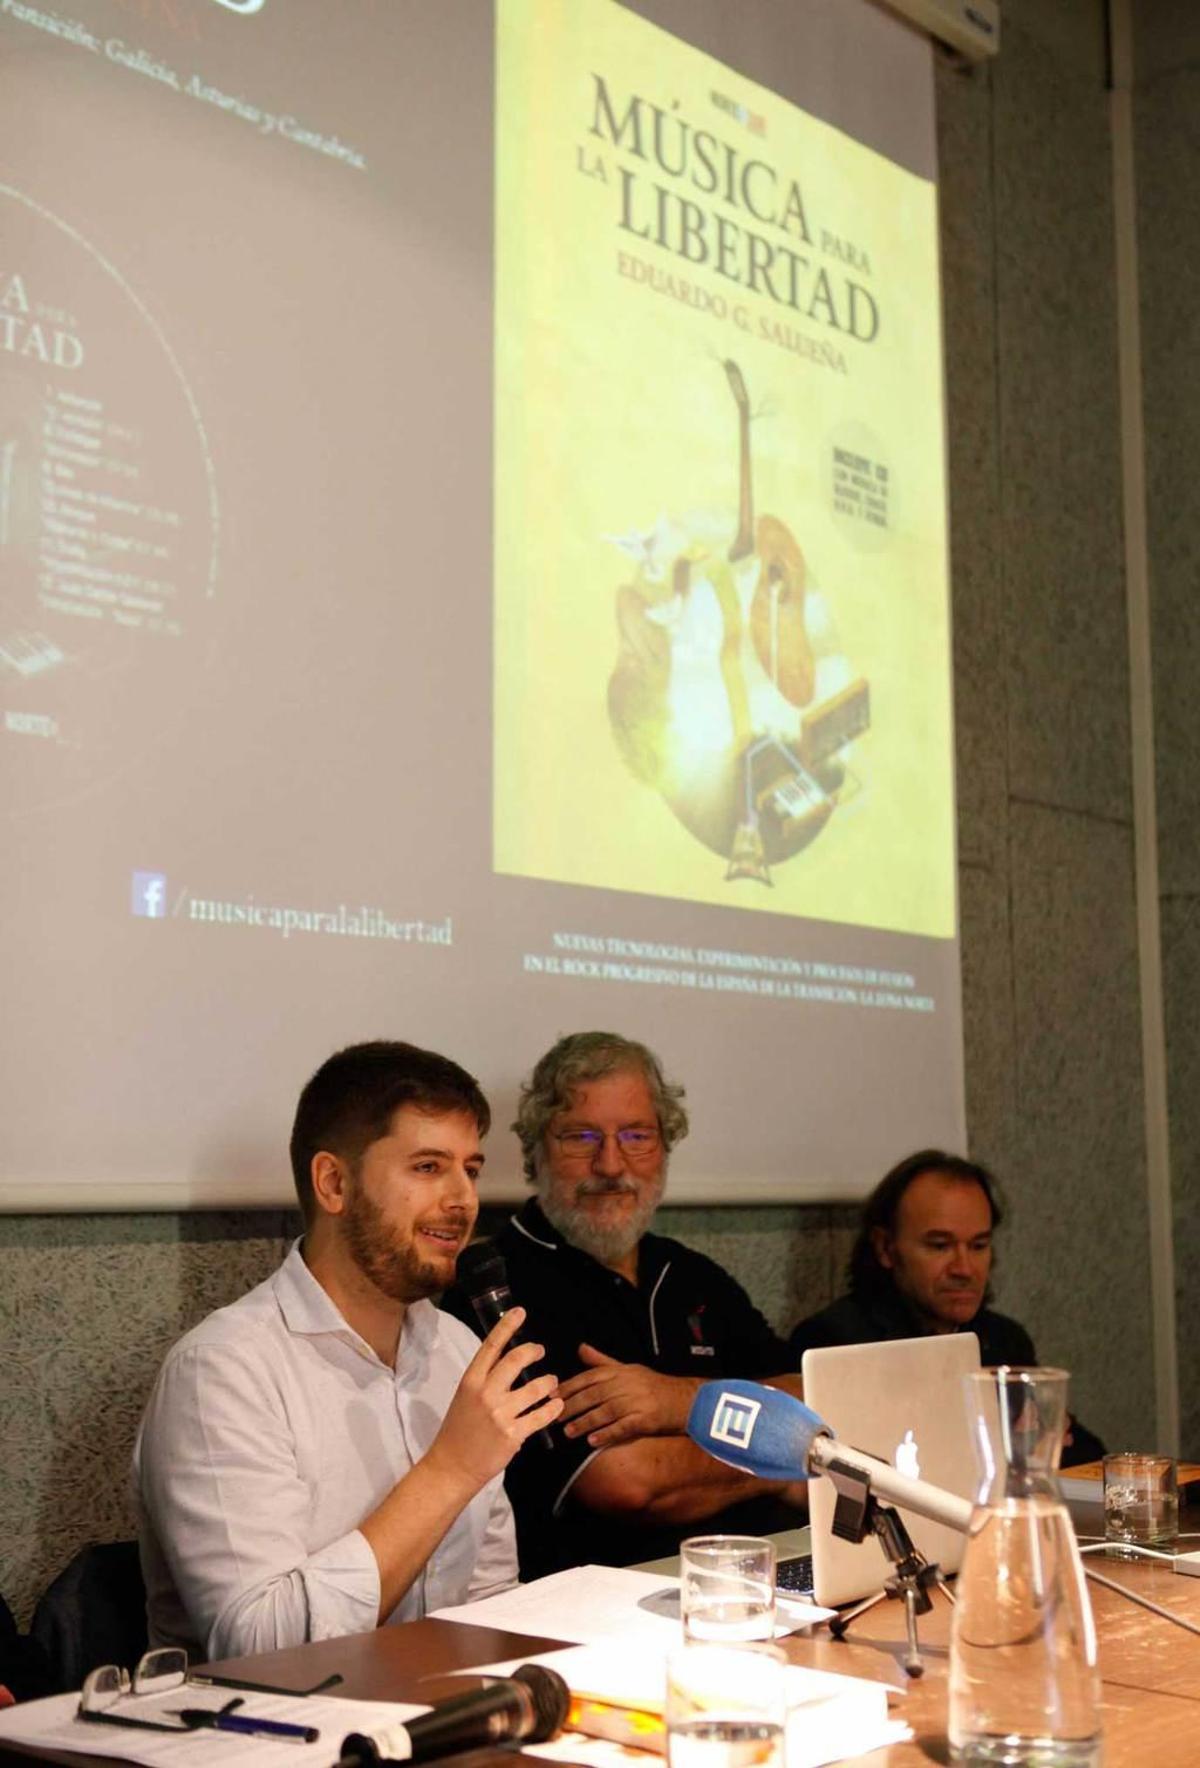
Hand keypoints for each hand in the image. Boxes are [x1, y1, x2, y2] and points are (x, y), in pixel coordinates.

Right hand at [427, 1308, 561, 1492]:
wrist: (452, 1466)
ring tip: (551, 1383)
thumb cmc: (458, 1430)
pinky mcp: (513, 1434)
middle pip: (516, 1360)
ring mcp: (500, 1414)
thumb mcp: (465, 1397)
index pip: (491, 1346)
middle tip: (540, 1350)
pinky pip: (542, 1416)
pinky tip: (556, 1406)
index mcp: (471, 1381)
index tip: (520, 1312)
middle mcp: (485, 1393)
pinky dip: (553, 1408)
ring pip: (536, 1388)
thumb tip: (509, 1362)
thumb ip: (485, 1380)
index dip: (507, 1326)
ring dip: (548, 1382)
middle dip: (533, 1350)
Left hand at [558, 1344, 700, 1446]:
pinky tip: (593, 1442)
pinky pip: (623, 1427)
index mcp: (621, 1371)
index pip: (590, 1377)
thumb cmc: (653, 1385)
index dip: (570, 1386)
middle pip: (595, 1394)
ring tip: (569, 1432)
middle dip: (573, 1405)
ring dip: (585, 1422)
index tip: (552, 1395)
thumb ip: (602, 1361)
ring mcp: (637, 1401)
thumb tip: (580, 1348)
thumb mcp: (628, 1368)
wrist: (686, 1400)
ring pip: (606, 1411)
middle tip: (554, 1416)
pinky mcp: (646, 1419)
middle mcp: (627, 1384)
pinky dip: (607, 1434)